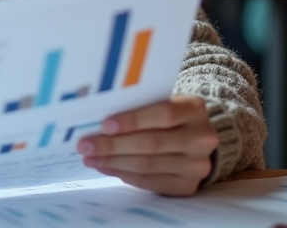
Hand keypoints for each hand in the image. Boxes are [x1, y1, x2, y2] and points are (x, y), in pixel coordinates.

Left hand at [77, 95, 218, 196]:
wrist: (197, 138)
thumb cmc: (170, 115)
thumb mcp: (163, 102)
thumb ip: (140, 106)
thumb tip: (98, 121)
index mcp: (194, 109)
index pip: (163, 114)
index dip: (133, 120)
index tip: (104, 125)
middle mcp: (201, 138)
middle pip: (152, 143)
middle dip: (113, 145)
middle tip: (85, 145)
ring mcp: (197, 165)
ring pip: (148, 165)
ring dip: (113, 162)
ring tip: (90, 158)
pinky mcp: (188, 186)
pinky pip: (151, 183)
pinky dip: (125, 175)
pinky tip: (106, 167)